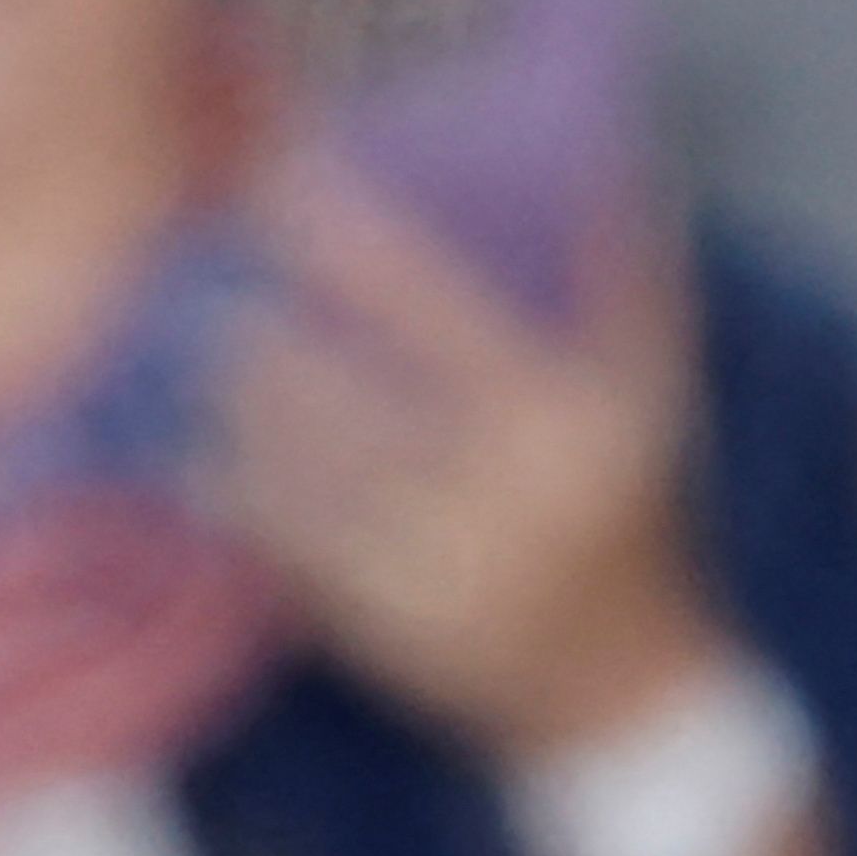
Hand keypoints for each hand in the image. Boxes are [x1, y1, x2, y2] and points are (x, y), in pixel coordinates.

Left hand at [211, 164, 731, 766]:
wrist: (630, 701)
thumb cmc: (634, 523)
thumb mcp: (657, 405)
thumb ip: (629, 282)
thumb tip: (610, 154)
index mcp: (580, 420)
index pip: (449, 312)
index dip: (362, 247)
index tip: (291, 182)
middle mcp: (514, 497)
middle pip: (357, 400)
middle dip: (275, 346)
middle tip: (208, 282)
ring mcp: (449, 572)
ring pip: (311, 478)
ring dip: (246, 415)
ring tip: (199, 355)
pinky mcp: (394, 633)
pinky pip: (294, 553)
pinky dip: (245, 502)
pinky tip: (199, 458)